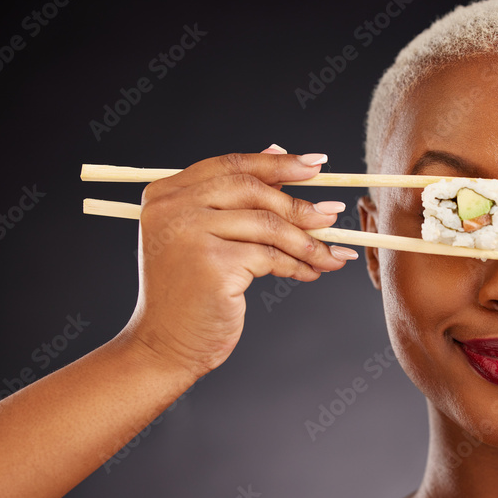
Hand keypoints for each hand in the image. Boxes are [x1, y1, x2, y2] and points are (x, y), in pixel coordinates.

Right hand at [118, 146, 357, 376]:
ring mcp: (190, 236)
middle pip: (252, 190)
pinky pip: (270, 256)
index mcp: (166, 194)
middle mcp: (173, 209)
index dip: (277, 163)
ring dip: (307, 241)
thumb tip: (279, 150)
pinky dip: (296, 265)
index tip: (316, 165)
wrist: (164, 346)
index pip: (230, 165)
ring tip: (331, 253)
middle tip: (332, 213)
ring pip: (268, 225)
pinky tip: (310, 273)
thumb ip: (234, 196)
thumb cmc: (189, 292)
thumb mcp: (203, 236)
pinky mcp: (213, 265)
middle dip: (299, 203)